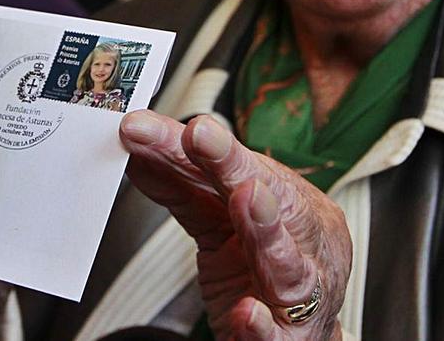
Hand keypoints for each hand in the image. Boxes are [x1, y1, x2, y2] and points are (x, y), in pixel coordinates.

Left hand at [120, 111, 350, 340]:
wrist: (294, 339)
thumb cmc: (261, 273)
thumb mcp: (218, 224)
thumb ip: (183, 189)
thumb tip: (139, 149)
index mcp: (290, 205)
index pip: (244, 168)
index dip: (208, 145)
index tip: (168, 123)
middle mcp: (303, 243)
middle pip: (272, 199)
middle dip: (235, 166)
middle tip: (201, 136)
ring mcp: (302, 294)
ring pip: (289, 263)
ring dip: (267, 229)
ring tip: (247, 199)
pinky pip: (276, 334)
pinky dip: (262, 324)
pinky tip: (247, 313)